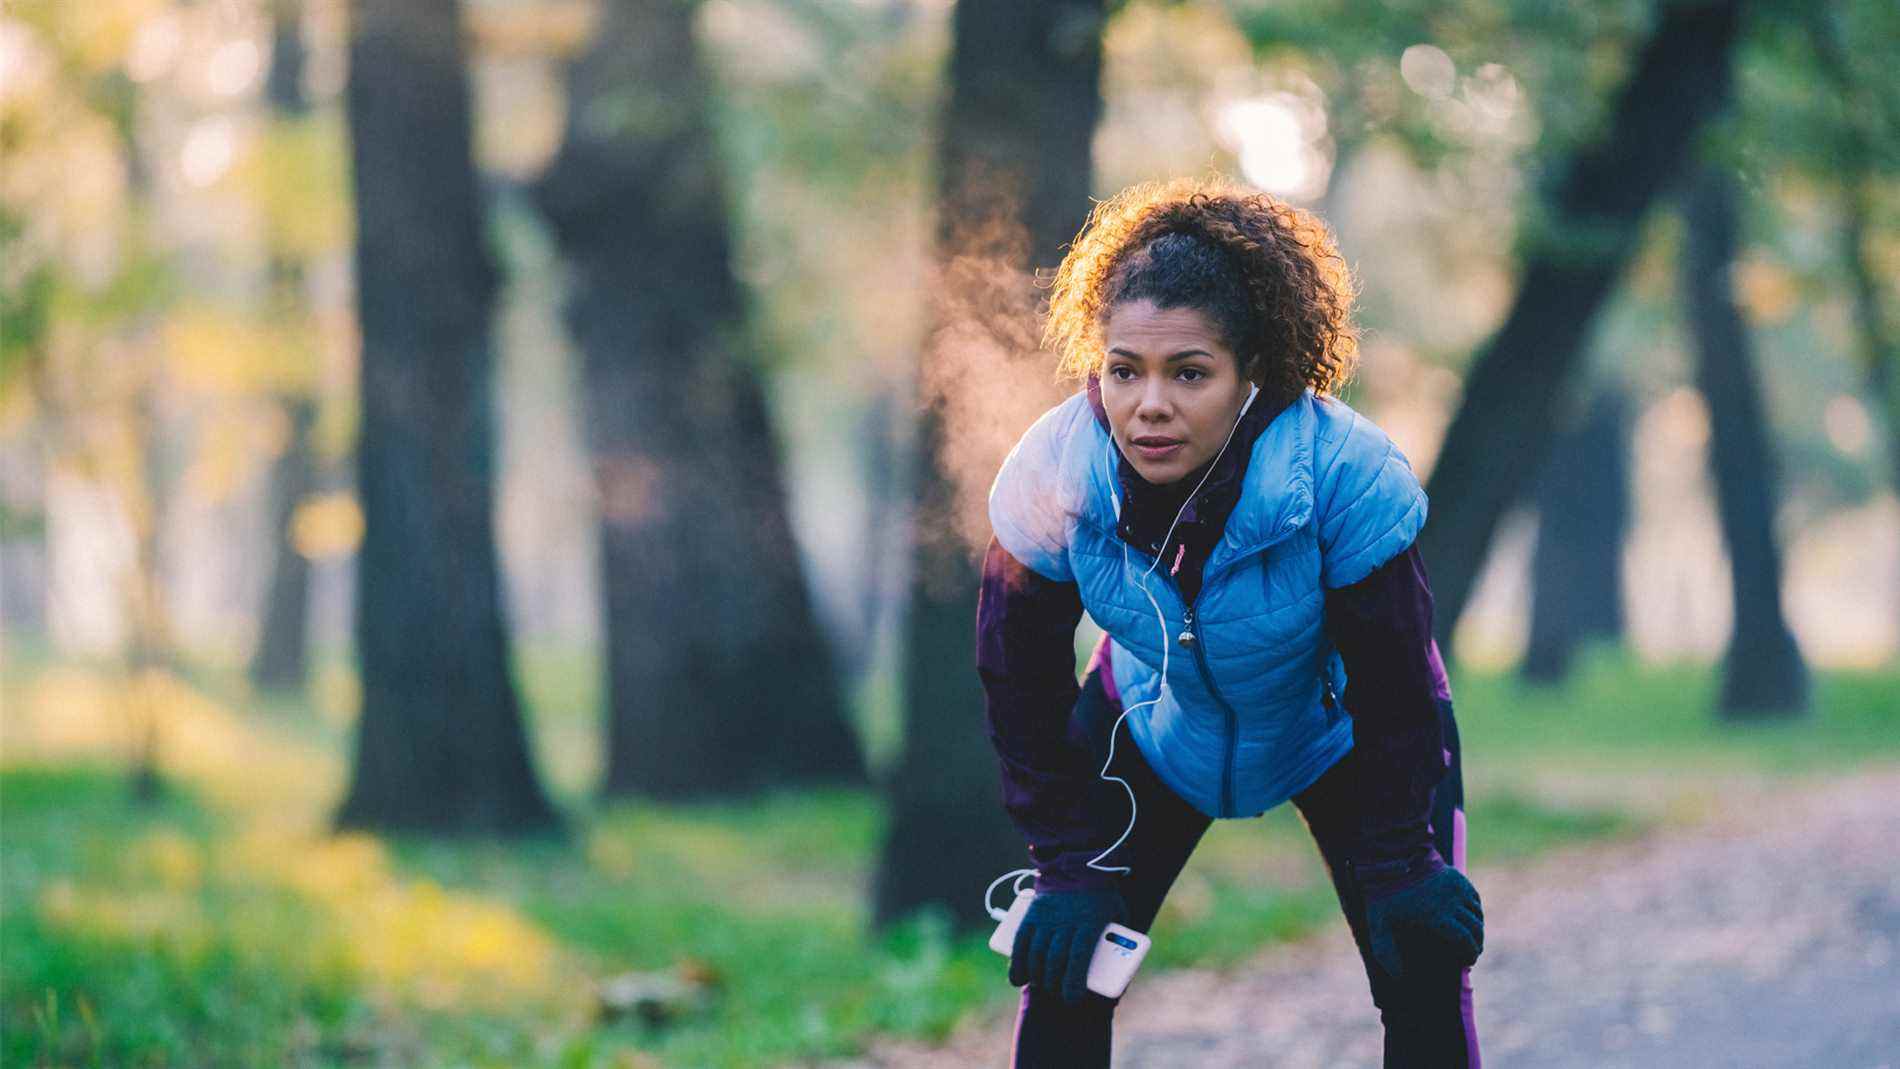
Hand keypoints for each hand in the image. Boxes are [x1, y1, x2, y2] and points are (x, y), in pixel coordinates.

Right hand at [1008, 886, 1128, 1003]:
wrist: (1077, 866)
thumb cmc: (1102, 896)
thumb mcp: (1118, 914)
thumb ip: (1118, 939)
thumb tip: (1120, 970)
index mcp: (1089, 922)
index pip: (1079, 957)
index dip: (1073, 982)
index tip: (1072, 1000)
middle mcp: (1065, 920)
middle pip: (1055, 958)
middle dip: (1053, 982)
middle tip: (1056, 992)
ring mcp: (1046, 917)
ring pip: (1036, 952)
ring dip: (1036, 975)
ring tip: (1040, 985)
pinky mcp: (1032, 914)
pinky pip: (1021, 941)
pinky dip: (1018, 961)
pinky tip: (1018, 978)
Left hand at [1364, 866, 1482, 977]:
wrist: (1390, 858)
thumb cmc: (1383, 895)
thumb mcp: (1378, 926)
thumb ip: (1387, 955)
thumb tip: (1400, 978)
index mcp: (1437, 917)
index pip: (1465, 941)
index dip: (1469, 954)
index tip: (1467, 962)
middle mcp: (1452, 902)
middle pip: (1475, 929)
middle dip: (1476, 944)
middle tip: (1471, 954)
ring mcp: (1457, 888)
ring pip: (1477, 914)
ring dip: (1477, 928)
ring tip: (1471, 939)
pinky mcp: (1457, 878)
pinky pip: (1474, 898)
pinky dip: (1475, 911)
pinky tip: (1470, 919)